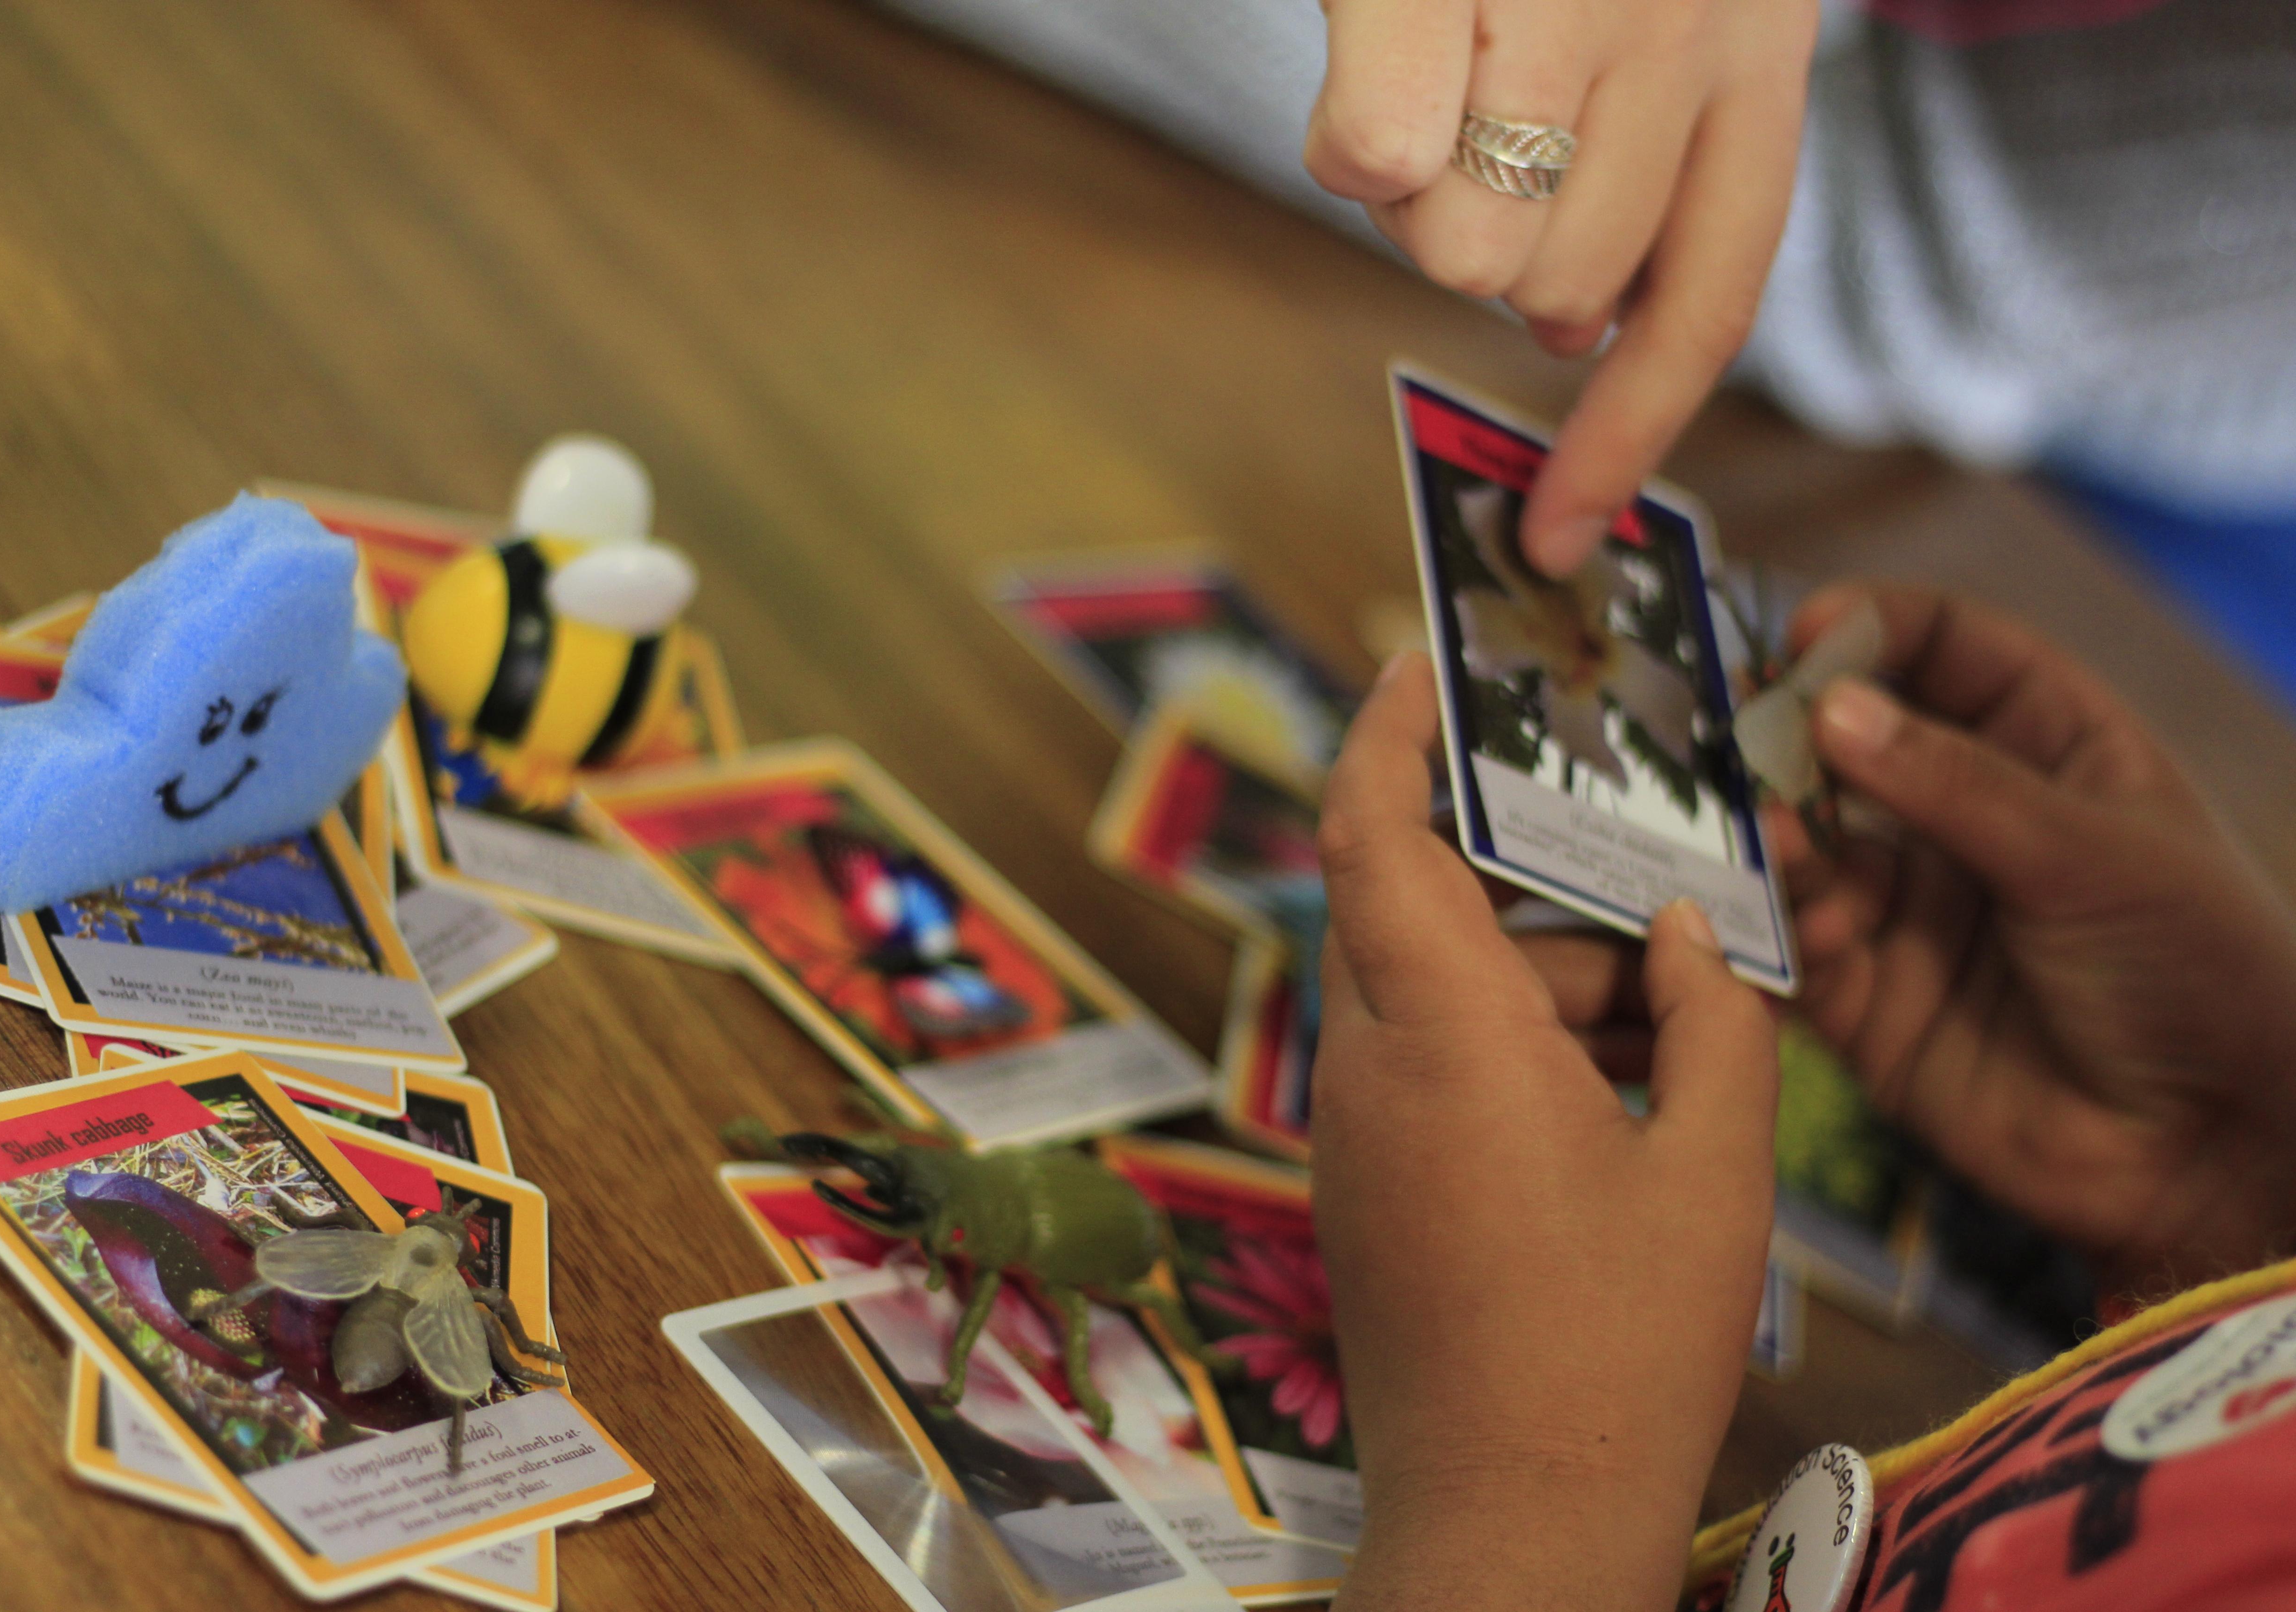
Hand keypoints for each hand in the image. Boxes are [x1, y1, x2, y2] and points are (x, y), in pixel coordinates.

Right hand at [1305, 0, 1815, 573]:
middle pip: (1561, 294)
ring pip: (1464, 250)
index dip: (1630, 431)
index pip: (1710, 300)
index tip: (1563, 535)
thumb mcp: (1643, 17)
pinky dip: (1349, 138)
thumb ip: (1631, 169)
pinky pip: (1377, 157)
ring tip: (1413, 76)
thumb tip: (1575, 339)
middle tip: (1453, 136)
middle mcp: (1694, 29)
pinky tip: (1365, 64)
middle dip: (1486, 250)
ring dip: (1408, 195)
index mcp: (1760, 45)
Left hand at [1311, 653, 1777, 1611]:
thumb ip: (1713, 1022)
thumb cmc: (1618, 1349)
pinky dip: (1520, 1053)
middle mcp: (1369, 1068)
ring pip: (1441, 993)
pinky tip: (1631, 1101)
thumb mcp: (1713, 1171)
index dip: (1382, 728)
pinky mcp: (1367, 1187)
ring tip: (1683, 1034)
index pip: (1367, 828)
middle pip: (1427, 910)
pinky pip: (1432, 1066)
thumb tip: (1681, 932)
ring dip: (1551, 988)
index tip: (1416, 658)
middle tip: (1655, 902)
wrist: (1514, 1522)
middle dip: (1542, 896)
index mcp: (1441, 1034)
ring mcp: (1357, 1133)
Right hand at [1780, 585, 2295, 1293]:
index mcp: (2051, 750)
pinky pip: (1800, 956)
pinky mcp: (1873, 1005)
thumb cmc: (2198, 974)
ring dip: (1781, 842)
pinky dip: (1783, 936)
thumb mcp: (2093, 855)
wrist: (2214, 1152)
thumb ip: (1955, 785)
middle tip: (1738, 736)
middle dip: (1790, 738)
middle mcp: (1969, 822)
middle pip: (1851, 748)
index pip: (1945, 651)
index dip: (1874, 629)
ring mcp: (1915, 912)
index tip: (1805, 634)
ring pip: (1811, 852)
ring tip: (1774, 844)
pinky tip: (1802, 931)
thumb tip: (1831, 710)